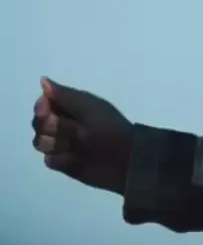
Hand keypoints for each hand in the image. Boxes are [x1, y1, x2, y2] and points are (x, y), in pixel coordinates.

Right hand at [32, 77, 132, 194]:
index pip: (43, 104)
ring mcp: (62, 145)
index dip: (41, 107)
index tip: (45, 110)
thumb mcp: (87, 107)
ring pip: (39, 142)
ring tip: (71, 144)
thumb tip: (43, 81)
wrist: (124, 158)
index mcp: (71, 107)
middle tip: (65, 129)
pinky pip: (50, 161)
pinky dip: (59, 159)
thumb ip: (63, 96)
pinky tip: (73, 159)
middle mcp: (63, 124)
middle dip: (46, 125)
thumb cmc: (108, 127)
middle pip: (37, 123)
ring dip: (52, 142)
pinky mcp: (64, 163)